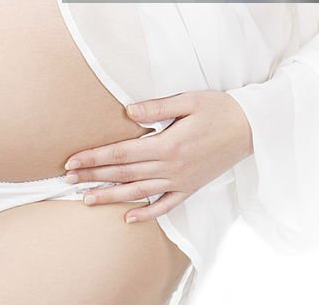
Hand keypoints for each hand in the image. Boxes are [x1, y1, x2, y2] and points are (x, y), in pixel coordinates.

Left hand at [63, 90, 253, 223]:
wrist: (252, 129)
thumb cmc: (219, 109)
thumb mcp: (189, 100)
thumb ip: (157, 107)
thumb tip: (127, 112)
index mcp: (168, 144)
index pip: (121, 153)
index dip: (94, 157)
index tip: (72, 161)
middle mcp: (171, 168)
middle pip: (124, 174)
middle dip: (93, 176)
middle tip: (67, 179)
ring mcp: (181, 181)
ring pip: (139, 193)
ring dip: (111, 196)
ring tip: (86, 199)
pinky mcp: (191, 188)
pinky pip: (166, 206)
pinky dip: (147, 215)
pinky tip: (129, 218)